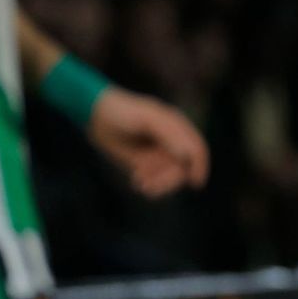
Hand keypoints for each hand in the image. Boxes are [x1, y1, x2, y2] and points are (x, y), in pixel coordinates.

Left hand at [88, 87, 209, 197]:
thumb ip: (170, 135)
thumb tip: (187, 155)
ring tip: (138, 182)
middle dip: (168, 179)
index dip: (200, 165)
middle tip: (148, 186)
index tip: (195, 182)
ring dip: (157, 182)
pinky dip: (150, 183)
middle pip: (183, 167)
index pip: (196, 148)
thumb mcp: (148, 120)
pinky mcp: (147, 162)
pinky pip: (157, 179)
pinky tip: (136, 181)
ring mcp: (159, 152)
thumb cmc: (124, 112)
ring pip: (170, 176)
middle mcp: (172, 140)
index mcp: (177, 126)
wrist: (97, 117)